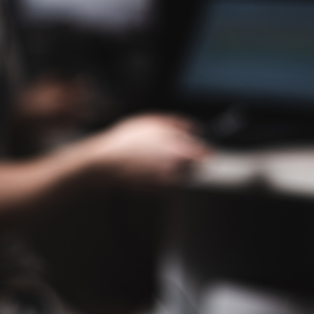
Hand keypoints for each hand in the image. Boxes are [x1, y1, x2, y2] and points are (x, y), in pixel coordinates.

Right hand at [89, 114, 208, 185]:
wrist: (105, 163)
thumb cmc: (128, 140)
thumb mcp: (153, 121)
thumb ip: (179, 124)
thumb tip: (196, 128)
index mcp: (178, 151)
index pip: (205, 155)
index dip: (207, 152)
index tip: (207, 151)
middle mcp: (176, 169)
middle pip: (196, 169)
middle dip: (192, 162)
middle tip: (179, 153)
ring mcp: (165, 183)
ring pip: (182, 178)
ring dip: (178, 171)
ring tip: (159, 160)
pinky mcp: (155, 191)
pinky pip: (167, 186)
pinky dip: (164, 179)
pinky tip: (150, 169)